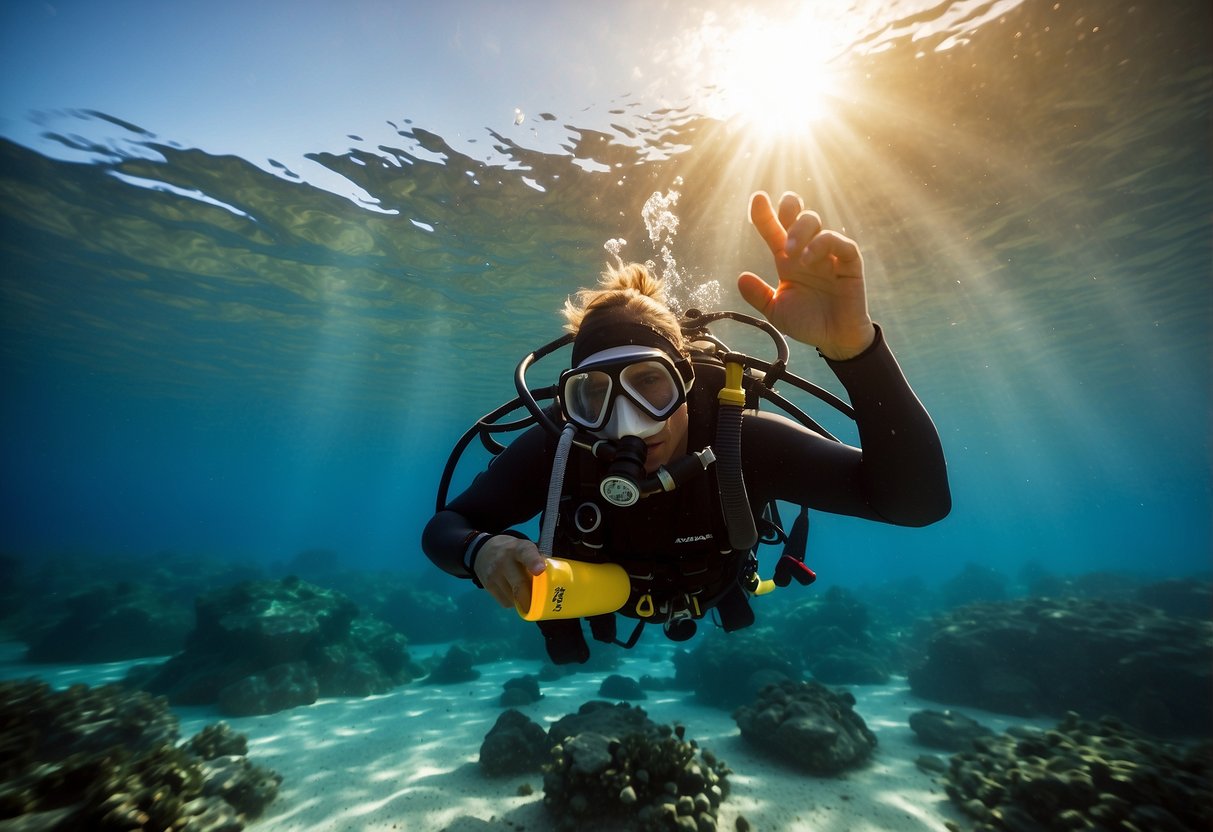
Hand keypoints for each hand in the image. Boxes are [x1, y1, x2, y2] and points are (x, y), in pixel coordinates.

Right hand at [474, 535, 546, 610]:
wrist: (483, 551)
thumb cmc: (513, 551)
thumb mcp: (525, 548)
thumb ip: (538, 559)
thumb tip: (556, 577)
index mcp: (518, 548)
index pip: (526, 553)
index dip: (533, 562)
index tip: (540, 570)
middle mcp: (504, 561)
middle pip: (520, 584)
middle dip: (532, 597)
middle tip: (542, 603)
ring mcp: (494, 574)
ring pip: (514, 598)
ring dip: (524, 601)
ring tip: (526, 593)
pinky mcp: (488, 586)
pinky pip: (505, 602)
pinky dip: (514, 602)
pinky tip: (514, 594)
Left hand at [737, 191, 875, 359]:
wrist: (834, 339)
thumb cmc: (807, 322)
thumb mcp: (776, 311)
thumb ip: (759, 296)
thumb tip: (741, 278)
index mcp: (788, 260)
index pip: (774, 230)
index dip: (765, 213)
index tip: (757, 199)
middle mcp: (807, 252)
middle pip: (799, 216)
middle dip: (790, 208)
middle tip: (782, 214)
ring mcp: (828, 256)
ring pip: (816, 223)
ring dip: (800, 230)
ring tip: (790, 252)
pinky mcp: (849, 263)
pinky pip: (841, 243)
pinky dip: (824, 243)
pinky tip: (810, 258)